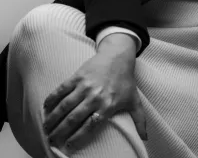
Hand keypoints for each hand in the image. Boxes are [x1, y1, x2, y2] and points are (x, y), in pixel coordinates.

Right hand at [42, 35, 146, 151]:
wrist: (119, 56)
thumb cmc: (126, 80)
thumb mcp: (134, 100)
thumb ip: (139, 120)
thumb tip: (145, 137)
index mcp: (108, 105)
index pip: (89, 126)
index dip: (77, 138)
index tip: (68, 147)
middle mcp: (95, 96)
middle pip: (73, 118)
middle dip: (60, 132)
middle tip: (52, 141)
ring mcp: (85, 85)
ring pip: (65, 106)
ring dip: (53, 119)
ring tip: (46, 130)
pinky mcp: (78, 75)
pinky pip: (61, 89)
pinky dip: (52, 99)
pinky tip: (45, 108)